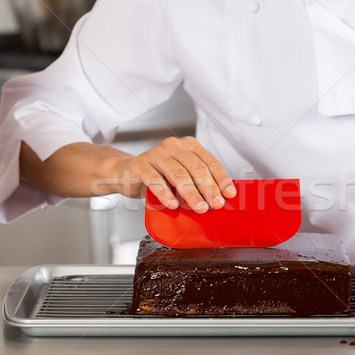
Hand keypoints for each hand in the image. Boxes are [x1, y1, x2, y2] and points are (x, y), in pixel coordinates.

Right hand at [108, 136, 236, 212]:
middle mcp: (173, 146)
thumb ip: (197, 183)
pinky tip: (173, 205)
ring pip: (178, 174)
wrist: (125, 174)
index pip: (209, 162)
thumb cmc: (159, 177)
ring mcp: (155, 153)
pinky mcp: (140, 165)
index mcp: (188, 145)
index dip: (221, 179)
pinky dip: (165, 193)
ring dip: (191, 193)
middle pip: (196, 168)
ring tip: (200, 208)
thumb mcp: (180, 177)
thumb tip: (220, 200)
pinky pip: (155, 180)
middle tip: (217, 204)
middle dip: (209, 188)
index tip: (230, 194)